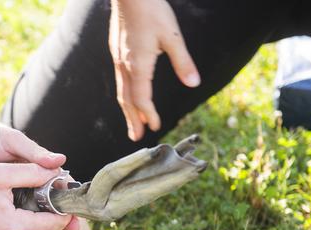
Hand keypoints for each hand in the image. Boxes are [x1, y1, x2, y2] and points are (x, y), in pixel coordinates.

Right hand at [109, 0, 200, 140]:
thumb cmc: (152, 11)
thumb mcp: (173, 36)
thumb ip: (183, 62)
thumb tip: (194, 82)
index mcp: (138, 64)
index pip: (141, 98)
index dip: (148, 114)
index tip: (155, 126)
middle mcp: (125, 66)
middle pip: (127, 100)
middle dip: (132, 120)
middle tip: (135, 137)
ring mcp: (119, 59)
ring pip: (121, 91)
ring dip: (127, 110)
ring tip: (131, 123)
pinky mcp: (117, 52)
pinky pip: (119, 80)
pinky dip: (125, 95)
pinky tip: (128, 97)